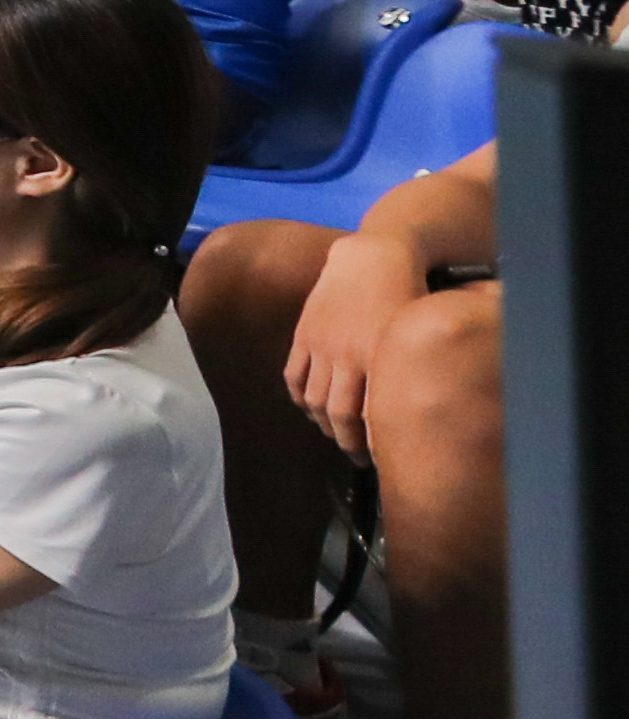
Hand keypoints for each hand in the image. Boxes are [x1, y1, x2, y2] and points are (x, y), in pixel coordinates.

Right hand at [288, 230, 433, 459]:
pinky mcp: (304, 334)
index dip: (374, 444)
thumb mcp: (419, 335)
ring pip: (313, 399)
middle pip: (337, 414)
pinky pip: (293, 376)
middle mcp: (346, 355)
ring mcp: (320, 345)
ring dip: (322, 424)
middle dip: (347, 443)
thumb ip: (415, 371)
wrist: (372, 258)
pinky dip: (299, 398)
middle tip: (359, 460)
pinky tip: (310, 409)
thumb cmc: (410, 295)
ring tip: (335, 436)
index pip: (370, 416)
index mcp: (379, 358)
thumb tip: (424, 410)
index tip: (386, 460)